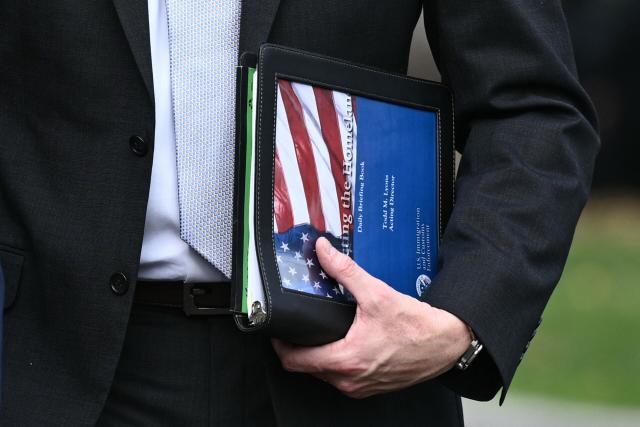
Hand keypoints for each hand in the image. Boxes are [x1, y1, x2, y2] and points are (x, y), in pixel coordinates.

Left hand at [272, 237, 471, 398]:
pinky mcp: (371, 388)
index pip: (295, 361)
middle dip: (298, 348)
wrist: (446, 344)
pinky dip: (337, 364)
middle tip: (300, 328)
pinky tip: (345, 344)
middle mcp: (350, 380)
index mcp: (346, 360)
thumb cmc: (417, 327)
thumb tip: (324, 252)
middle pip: (306, 369)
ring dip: (318, 356)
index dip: (281, 345)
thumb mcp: (376, 293)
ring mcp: (360, 388)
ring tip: (322, 333)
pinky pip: (342, 379)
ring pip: (324, 375)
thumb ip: (345, 271)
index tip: (279, 331)